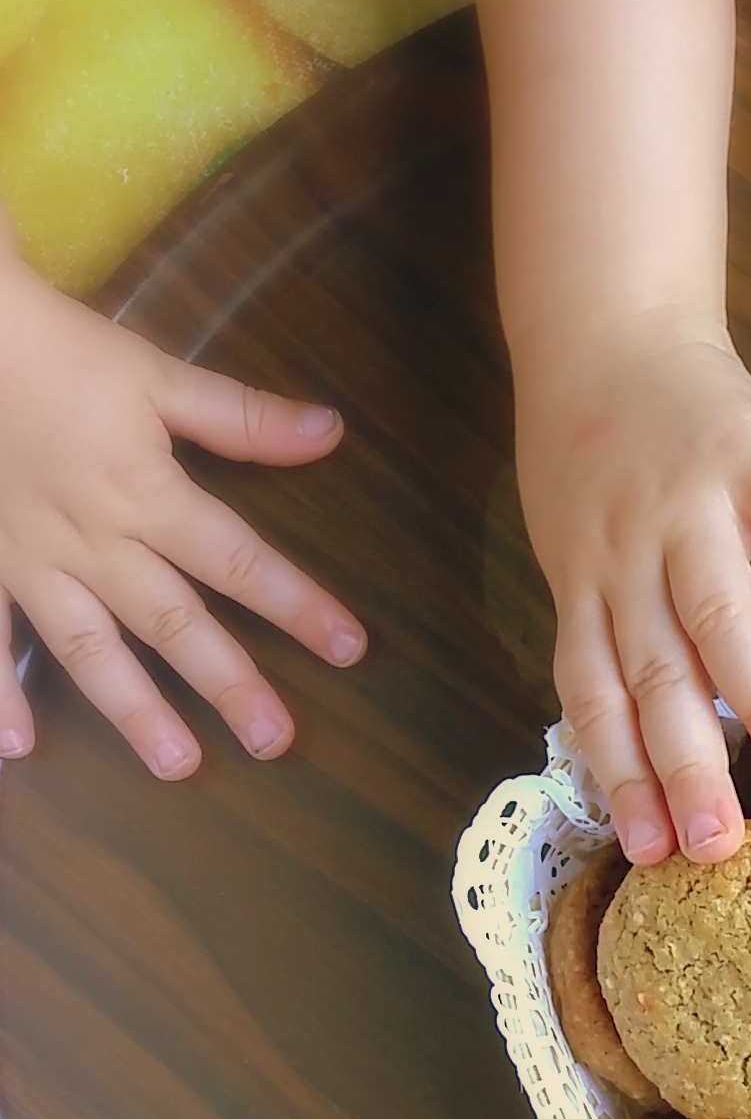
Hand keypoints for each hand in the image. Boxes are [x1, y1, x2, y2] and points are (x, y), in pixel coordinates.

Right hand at [0, 250, 366, 776]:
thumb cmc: (58, 354)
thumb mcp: (156, 375)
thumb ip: (241, 417)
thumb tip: (330, 432)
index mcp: (148, 495)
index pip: (240, 562)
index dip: (298, 605)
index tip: (349, 650)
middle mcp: (94, 543)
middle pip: (174, 623)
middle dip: (229, 683)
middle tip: (276, 741)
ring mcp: (30, 562)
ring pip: (90, 649)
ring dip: (134, 710)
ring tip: (179, 765)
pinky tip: (20, 749)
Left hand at [514, 310, 750, 865]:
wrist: (606, 326)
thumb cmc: (589, 447)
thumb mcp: (574, 538)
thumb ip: (612, 616)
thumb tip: (655, 728)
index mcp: (583, 582)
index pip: (595, 694)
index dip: (619, 774)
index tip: (651, 853)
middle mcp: (625, 554)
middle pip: (654, 672)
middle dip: (683, 765)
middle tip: (720, 847)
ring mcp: (689, 503)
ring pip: (719, 617)